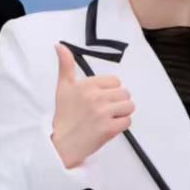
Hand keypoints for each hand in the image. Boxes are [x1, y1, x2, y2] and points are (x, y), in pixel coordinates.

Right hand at [49, 44, 132, 168]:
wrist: (62, 143)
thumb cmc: (64, 116)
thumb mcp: (63, 87)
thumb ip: (65, 64)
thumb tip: (59, 45)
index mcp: (87, 85)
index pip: (115, 81)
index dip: (110, 91)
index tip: (99, 99)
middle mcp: (95, 97)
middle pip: (125, 93)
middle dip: (117, 102)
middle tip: (104, 110)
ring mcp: (103, 113)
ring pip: (129, 106)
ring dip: (122, 113)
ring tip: (108, 118)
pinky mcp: (109, 129)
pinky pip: (128, 121)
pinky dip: (121, 125)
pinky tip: (108, 127)